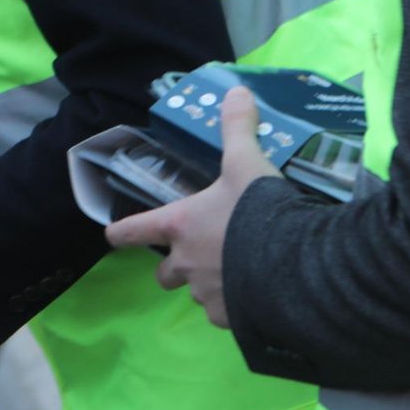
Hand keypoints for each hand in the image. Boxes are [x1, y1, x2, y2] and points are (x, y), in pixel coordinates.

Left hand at [104, 89, 281, 327]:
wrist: (295, 266)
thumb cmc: (258, 211)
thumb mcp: (247, 163)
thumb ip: (238, 128)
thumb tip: (235, 90)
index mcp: (178, 226)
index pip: (130, 232)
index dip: (121, 232)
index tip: (114, 234)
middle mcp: (183, 265)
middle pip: (164, 274)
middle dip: (176, 268)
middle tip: (200, 254)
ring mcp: (206, 295)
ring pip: (197, 294)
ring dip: (210, 285)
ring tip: (241, 272)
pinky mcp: (231, 320)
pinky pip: (226, 315)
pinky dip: (237, 306)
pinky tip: (259, 296)